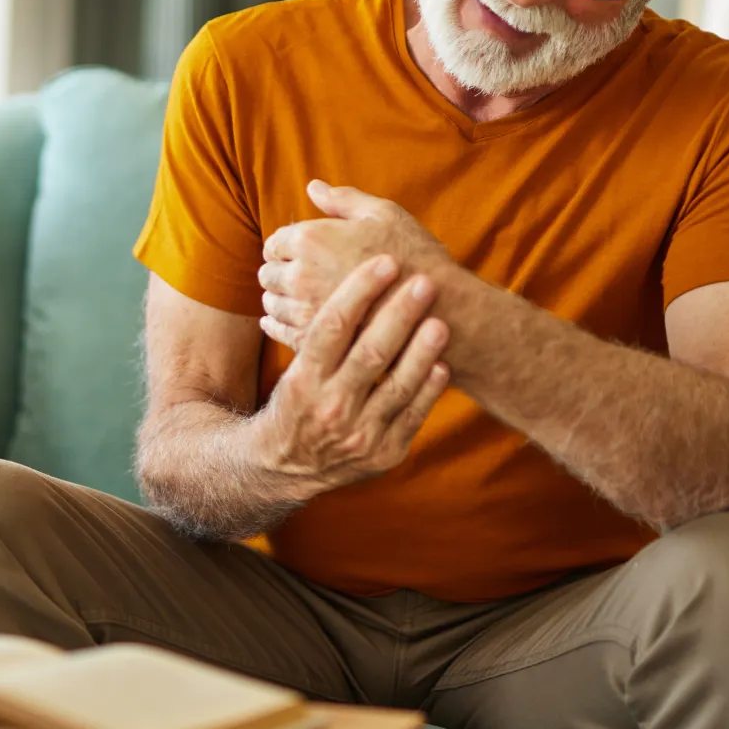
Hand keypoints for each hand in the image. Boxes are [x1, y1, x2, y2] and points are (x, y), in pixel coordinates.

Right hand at [253, 254, 450, 490]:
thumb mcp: (295, 369)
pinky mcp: (384, 454)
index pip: (333, 325)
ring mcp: (359, 434)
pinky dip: (429, 390)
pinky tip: (442, 364)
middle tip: (424, 283)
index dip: (361, 289)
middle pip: (370, 352)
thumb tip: (341, 273)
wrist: (285, 466)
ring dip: (422, 351)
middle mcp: (330, 406)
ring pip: (397, 386)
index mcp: (305, 378)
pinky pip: (412, 417)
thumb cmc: (295, 402)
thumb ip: (320, 334)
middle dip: (400, 314)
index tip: (385, 262)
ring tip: (441, 322)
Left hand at [259, 181, 452, 346]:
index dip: (284, 247)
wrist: (438, 308)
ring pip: (272, 305)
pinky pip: (280, 332)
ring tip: (297, 298)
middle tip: (295, 276)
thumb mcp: (383, 214)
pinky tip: (285, 322)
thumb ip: (342, 200)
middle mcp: (300, 275)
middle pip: (268, 274)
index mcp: (310, 239)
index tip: (297, 253)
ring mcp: (305, 311)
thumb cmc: (414, 256)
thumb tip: (314, 187)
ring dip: (279, 300)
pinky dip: (278, 326)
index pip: (274, 242)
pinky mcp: (314, 341)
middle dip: (279, 273)